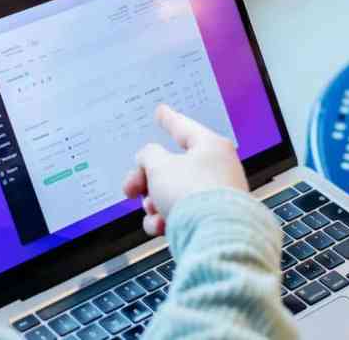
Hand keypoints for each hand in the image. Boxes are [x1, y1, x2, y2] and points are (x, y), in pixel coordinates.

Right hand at [122, 104, 248, 235]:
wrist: (216, 237)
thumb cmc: (195, 195)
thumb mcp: (160, 166)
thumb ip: (148, 156)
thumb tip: (148, 159)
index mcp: (210, 147)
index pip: (184, 127)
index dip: (167, 119)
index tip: (160, 111)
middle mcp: (216, 169)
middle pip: (172, 167)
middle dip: (147, 179)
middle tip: (131, 187)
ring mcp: (215, 196)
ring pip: (173, 193)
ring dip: (155, 202)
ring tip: (151, 210)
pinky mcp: (211, 220)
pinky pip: (181, 214)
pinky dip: (166, 220)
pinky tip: (161, 226)